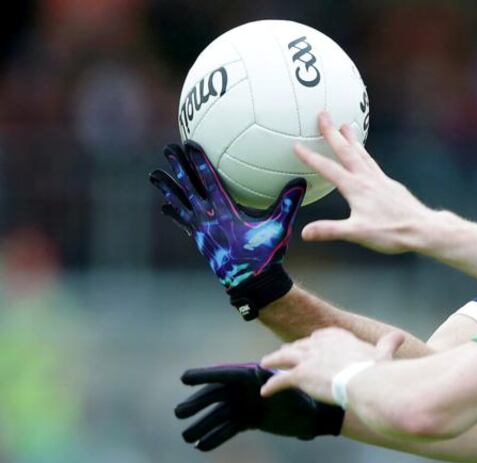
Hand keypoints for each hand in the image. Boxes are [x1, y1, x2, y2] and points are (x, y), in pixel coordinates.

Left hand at [149, 141, 305, 319]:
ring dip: (168, 187)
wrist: (250, 282)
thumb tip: (300, 181)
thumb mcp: (279, 227)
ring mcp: (200, 229)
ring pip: (180, 202)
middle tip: (168, 149)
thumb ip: (288, 203)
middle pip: (188, 186)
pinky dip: (174, 211)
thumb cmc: (265, 254)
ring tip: (154, 174)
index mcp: (223, 211)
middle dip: (178, 166)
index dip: (198, 161)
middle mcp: (207, 217)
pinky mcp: (199, 240)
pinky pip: (182, 221)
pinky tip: (166, 206)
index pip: (207, 180)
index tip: (189, 144)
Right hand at [175, 363, 344, 451]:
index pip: (225, 374)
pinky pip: (228, 428)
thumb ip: (277, 392)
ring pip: (219, 415)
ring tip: (186, 438)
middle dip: (197, 405)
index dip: (204, 376)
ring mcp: (245, 405)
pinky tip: (202, 447)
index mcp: (253, 376)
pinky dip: (216, 437)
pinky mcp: (249, 420)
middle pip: (217, 396)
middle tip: (179, 414)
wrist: (317, 414)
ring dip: (203, 425)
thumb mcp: (293, 392)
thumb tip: (264, 394)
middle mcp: (245, 389)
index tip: (183, 378)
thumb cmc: (308, 398)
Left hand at [260, 328, 405, 402]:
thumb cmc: (376, 370)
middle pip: (301, 345)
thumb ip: (388, 344)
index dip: (315, 341)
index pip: (321, 336)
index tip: (311, 343)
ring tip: (266, 363)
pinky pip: (280, 379)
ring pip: (285, 356)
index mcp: (339, 337)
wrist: (364, 382)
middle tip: (284, 353)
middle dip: (292, 349)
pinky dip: (271, 385)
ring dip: (275, 360)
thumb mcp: (382, 354)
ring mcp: (308, 358)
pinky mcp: (299, 375)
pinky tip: (264, 392)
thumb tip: (400, 336)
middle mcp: (320, 344)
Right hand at [293, 112, 434, 252]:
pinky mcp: (390, 184)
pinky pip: (373, 163)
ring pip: (362, 154)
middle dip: (332, 133)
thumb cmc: (392, 232)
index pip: (329, 169)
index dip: (311, 157)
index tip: (297, 145)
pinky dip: (364, 153)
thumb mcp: (357, 233)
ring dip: (351, 139)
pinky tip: (364, 155)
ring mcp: (381, 180)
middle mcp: (368, 179)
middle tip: (323, 114)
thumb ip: (330, 230)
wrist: (422, 229)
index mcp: (357, 188)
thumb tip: (306, 233)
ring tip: (345, 125)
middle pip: (347, 151)